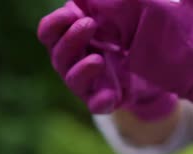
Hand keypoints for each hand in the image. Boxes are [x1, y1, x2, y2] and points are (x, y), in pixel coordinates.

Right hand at [37, 1, 176, 118]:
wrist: (143, 66)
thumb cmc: (120, 32)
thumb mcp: (113, 13)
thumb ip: (97, 3)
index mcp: (66, 38)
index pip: (48, 32)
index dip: (54, 23)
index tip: (70, 12)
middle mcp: (70, 62)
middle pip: (59, 55)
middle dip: (72, 39)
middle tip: (90, 24)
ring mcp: (85, 83)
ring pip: (73, 80)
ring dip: (83, 69)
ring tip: (99, 60)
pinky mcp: (102, 99)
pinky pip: (95, 104)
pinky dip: (100, 101)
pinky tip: (109, 95)